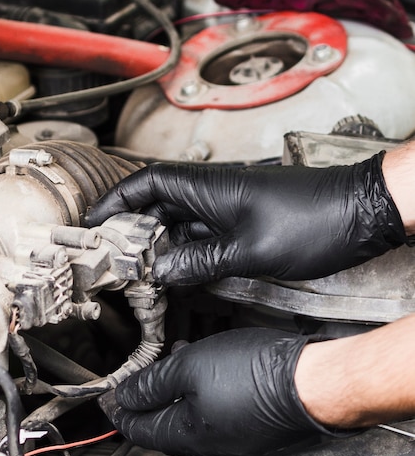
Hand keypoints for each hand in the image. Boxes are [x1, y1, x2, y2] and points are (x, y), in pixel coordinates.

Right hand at [85, 153, 407, 285]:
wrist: (360, 213)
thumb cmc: (313, 221)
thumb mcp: (250, 250)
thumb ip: (201, 261)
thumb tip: (162, 270)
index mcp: (209, 187)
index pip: (147, 183)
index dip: (117, 200)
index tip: (95, 221)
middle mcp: (214, 193)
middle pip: (158, 204)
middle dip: (133, 228)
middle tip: (115, 257)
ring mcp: (228, 208)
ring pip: (179, 222)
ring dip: (159, 243)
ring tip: (141, 270)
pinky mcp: (243, 222)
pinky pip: (202, 235)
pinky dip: (186, 252)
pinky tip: (179, 272)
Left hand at [99, 328, 327, 455]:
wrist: (313, 383)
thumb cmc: (256, 375)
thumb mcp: (190, 369)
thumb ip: (152, 383)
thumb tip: (123, 396)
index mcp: (186, 434)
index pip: (138, 429)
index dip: (118, 410)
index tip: (107, 397)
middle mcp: (208, 444)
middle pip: (162, 425)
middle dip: (144, 401)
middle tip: (134, 380)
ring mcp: (232, 437)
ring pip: (189, 416)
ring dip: (174, 392)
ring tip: (170, 365)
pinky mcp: (252, 426)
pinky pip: (214, 411)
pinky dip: (201, 392)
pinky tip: (207, 369)